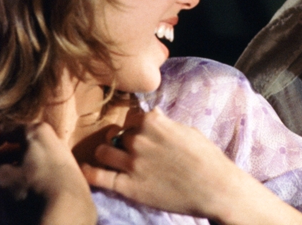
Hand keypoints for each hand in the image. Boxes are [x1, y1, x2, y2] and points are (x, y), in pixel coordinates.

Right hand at [0, 123, 96, 224]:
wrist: (70, 204)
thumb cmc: (35, 183)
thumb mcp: (6, 178)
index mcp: (36, 130)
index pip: (4, 128)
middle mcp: (50, 135)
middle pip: (17, 140)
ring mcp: (60, 150)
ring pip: (28, 152)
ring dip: (9, 163)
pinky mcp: (65, 166)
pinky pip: (39, 162)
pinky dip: (24, 169)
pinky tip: (16, 183)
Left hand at [80, 108, 301, 224]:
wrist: (215, 188)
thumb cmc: (206, 157)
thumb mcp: (186, 130)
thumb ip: (164, 122)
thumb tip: (152, 114)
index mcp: (153, 122)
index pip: (131, 118)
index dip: (135, 126)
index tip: (139, 133)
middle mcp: (139, 140)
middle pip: (118, 135)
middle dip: (123, 141)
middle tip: (131, 150)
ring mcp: (132, 164)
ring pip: (103, 151)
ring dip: (106, 153)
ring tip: (112, 159)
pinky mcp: (129, 187)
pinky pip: (98, 176)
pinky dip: (89, 172)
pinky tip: (86, 169)